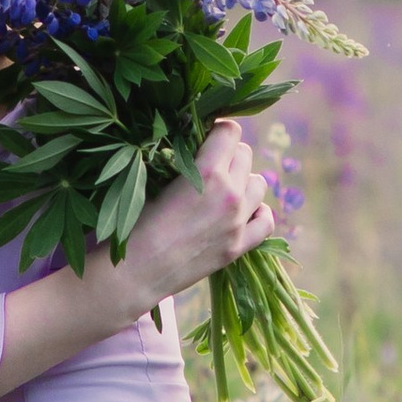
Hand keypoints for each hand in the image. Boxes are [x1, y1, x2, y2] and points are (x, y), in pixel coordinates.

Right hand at [123, 125, 274, 308]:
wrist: (136, 270)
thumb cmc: (135, 222)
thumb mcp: (153, 180)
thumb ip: (179, 161)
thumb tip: (193, 145)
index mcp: (207, 171)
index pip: (230, 131)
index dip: (217, 130)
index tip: (206, 138)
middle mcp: (230, 193)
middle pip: (245, 154)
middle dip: (228, 154)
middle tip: (210, 166)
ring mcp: (238, 221)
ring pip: (258, 184)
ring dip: (243, 181)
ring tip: (224, 190)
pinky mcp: (239, 246)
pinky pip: (266, 220)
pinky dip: (258, 212)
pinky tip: (243, 213)